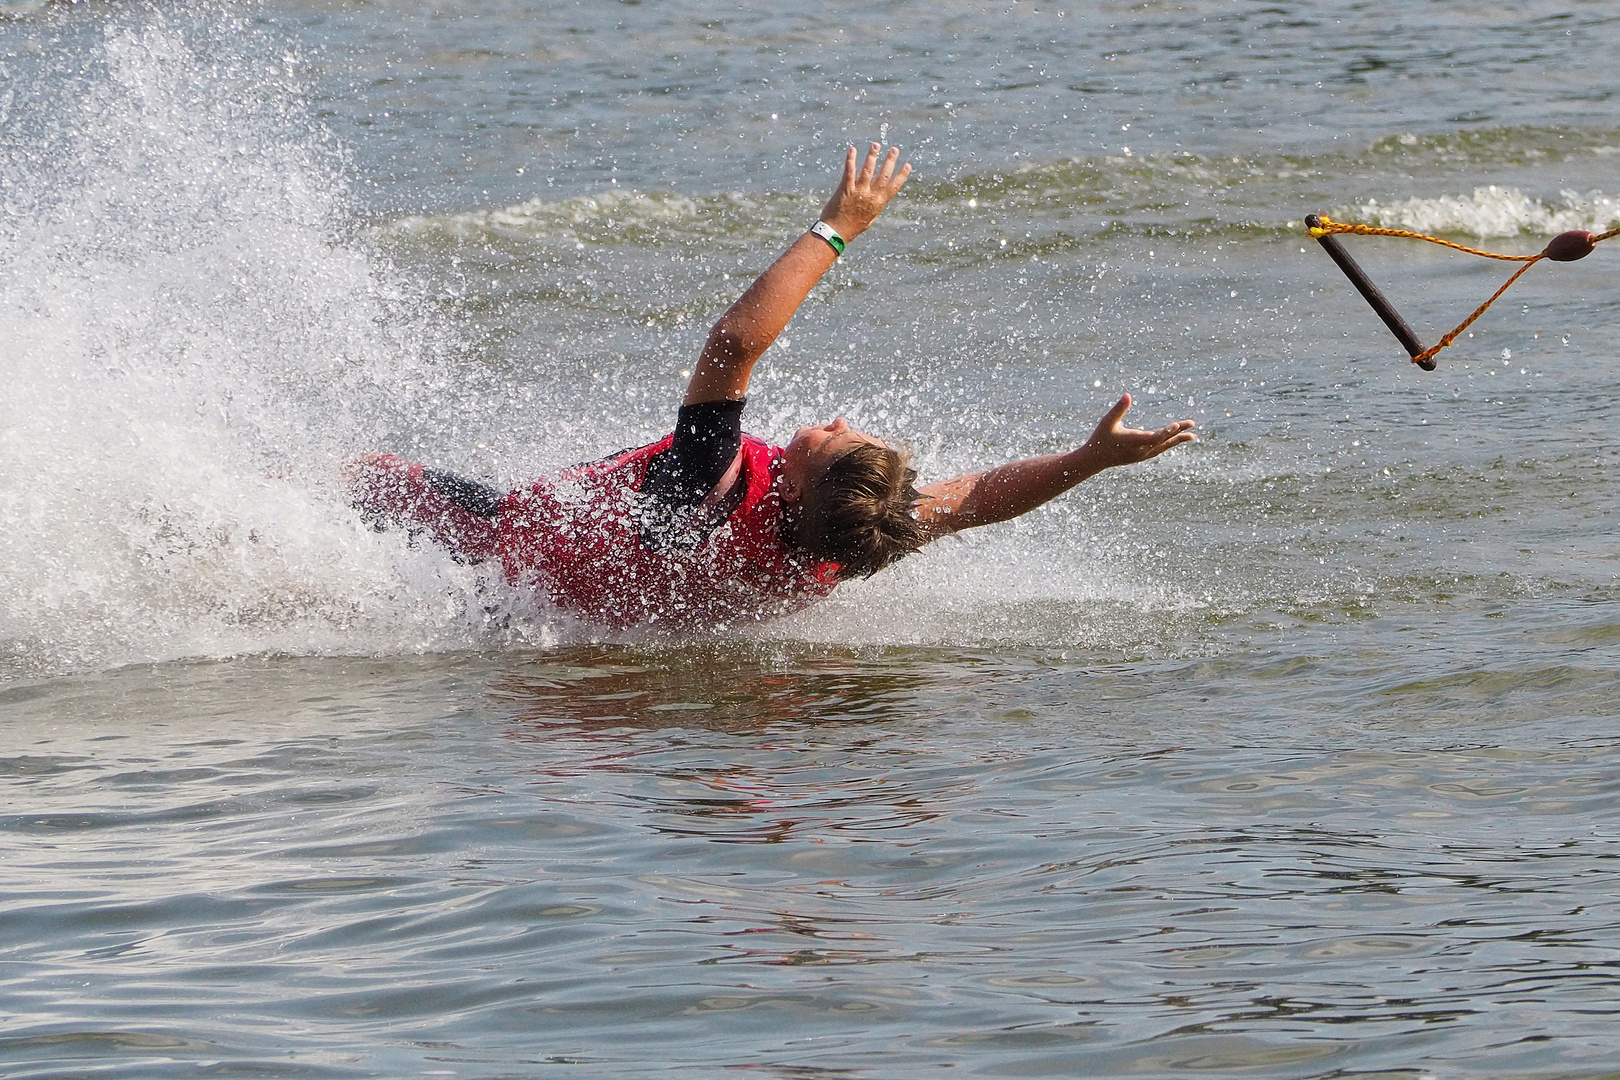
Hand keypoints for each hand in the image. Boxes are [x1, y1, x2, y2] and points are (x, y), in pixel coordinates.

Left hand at [819, 143, 911, 240]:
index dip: (902, 175)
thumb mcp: (869, 218)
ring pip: (868, 169)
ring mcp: (858, 191)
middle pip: (883, 175)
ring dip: (873, 155)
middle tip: (894, 149)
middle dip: (890, 161)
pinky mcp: (845, 188)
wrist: (836, 232)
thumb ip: (875, 205)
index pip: (894, 186)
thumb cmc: (852, 227)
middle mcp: (870, 196)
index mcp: (879, 203)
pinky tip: (852, 149)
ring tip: (876, 145)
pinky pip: (849, 171)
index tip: (907, 165)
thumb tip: (880, 197)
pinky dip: (851, 159)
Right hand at [1081, 394, 1195, 470]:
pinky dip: (1169, 444)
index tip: (1176, 425)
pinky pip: (1159, 449)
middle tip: (1192, 423)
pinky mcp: (1142, 456)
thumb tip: (1128, 395)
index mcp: (1132, 441)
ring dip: (1177, 440)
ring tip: (1192, 435)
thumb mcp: (1107, 422)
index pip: (1153, 438)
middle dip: (1178, 432)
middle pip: (1163, 442)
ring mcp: (1142, 455)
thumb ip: (1119, 409)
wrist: (1096, 458)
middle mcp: (1140, 450)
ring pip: (1163, 447)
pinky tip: (1176, 439)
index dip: (1165, 432)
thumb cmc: (1101, 437)